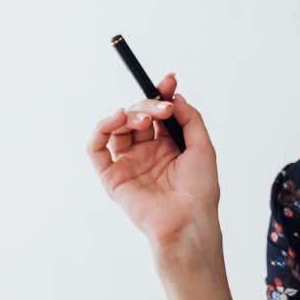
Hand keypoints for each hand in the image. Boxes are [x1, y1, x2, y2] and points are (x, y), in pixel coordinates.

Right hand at [86, 75, 221, 247]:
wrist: (188, 219)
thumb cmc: (199, 190)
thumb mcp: (203, 147)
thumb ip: (190, 118)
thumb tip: (174, 96)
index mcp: (169, 147)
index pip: (159, 114)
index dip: (161, 94)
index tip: (169, 80)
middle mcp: (147, 153)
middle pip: (138, 116)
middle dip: (148, 104)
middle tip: (162, 108)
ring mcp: (129, 164)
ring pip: (117, 126)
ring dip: (129, 114)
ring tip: (145, 119)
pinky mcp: (112, 177)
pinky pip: (96, 148)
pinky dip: (102, 128)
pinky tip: (118, 119)